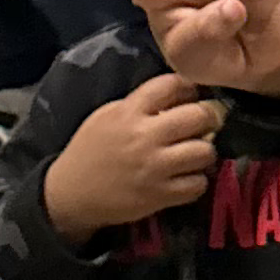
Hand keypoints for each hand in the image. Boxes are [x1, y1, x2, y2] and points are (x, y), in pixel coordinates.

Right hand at [42, 73, 227, 243]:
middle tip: (203, 125)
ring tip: (195, 154)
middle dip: (207, 118)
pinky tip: (187, 178)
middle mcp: (145, 136)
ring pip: (205, 151)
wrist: (71, 194)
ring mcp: (155, 167)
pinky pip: (198, 184)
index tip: (191, 96)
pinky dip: (197, 181)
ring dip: (205, 152)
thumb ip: (140, 104)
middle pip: (199, 116)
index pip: (172, 84)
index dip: (189, 88)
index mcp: (130, 112)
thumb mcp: (108, 116)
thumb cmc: (91, 150)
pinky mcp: (160, 195)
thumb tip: (179, 97)